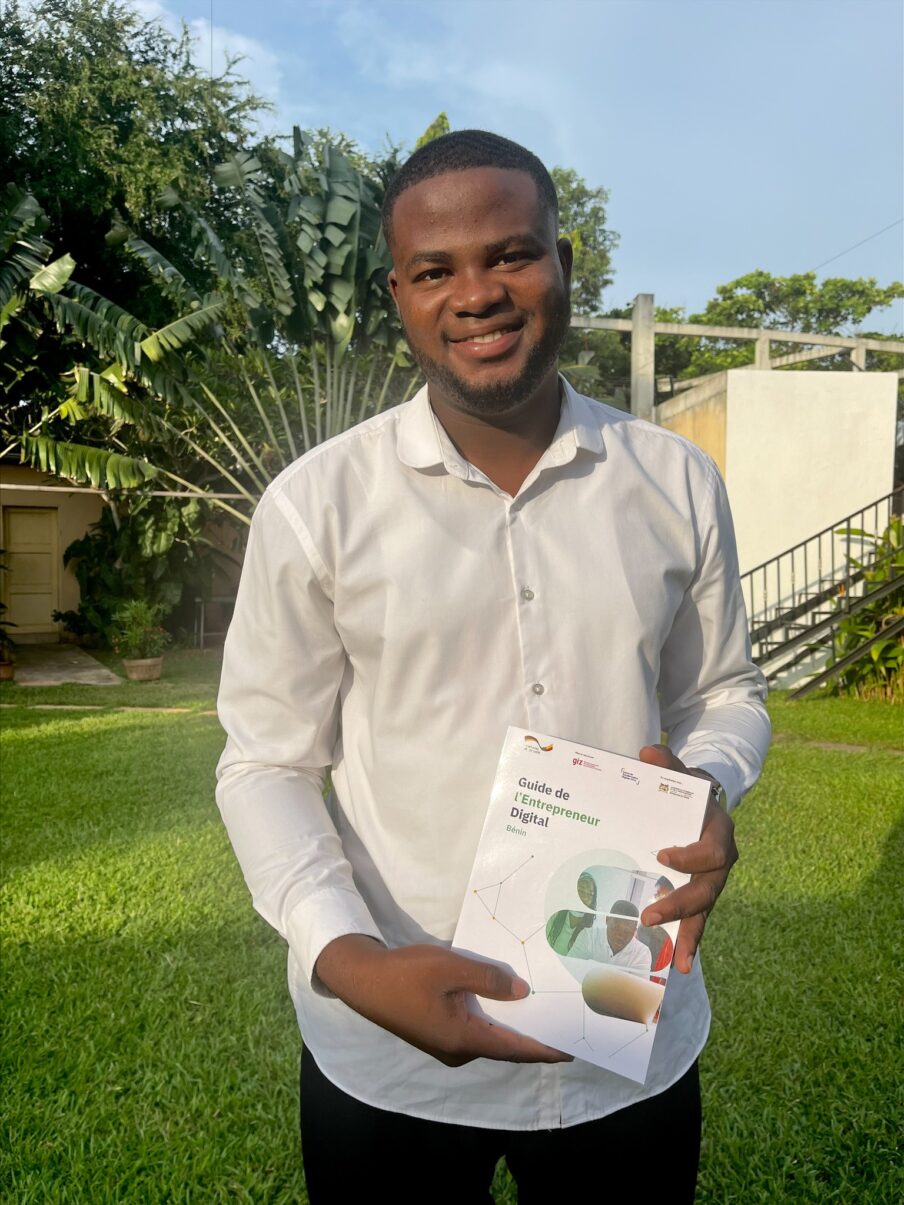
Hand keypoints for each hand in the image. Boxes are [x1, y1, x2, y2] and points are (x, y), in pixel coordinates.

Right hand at [314, 934, 572, 1066]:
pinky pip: (474, 1030)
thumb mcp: (450, 968)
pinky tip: (504, 1005)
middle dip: (534, 1039)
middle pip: (505, 1047)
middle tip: (562, 1027)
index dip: (545, 1049)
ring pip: (489, 1039)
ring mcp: (446, 1044)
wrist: (361, 980)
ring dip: (513, 1029)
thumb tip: (521, 991)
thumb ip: (487, 978)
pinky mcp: (437, 1032)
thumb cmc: (405, 974)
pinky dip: (494, 1021)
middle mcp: (458, 1050)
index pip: (515, 1048)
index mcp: (464, 1039)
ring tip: (541, 1015)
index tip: (573, 1050)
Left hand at [637, 744, 737, 973]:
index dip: (690, 857)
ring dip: (689, 934)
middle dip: (679, 905)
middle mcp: (721, 862)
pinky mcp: (700, 894)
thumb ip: (667, 765)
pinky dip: (690, 941)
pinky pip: (697, 919)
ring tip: (679, 961)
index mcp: (719, 832)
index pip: (711, 850)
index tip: (662, 857)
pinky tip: (681, 964)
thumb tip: (648, 753)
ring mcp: (712, 880)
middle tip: (650, 916)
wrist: (703, 803)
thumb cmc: (689, 789)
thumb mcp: (681, 774)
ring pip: (703, 910)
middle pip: (705, 889)